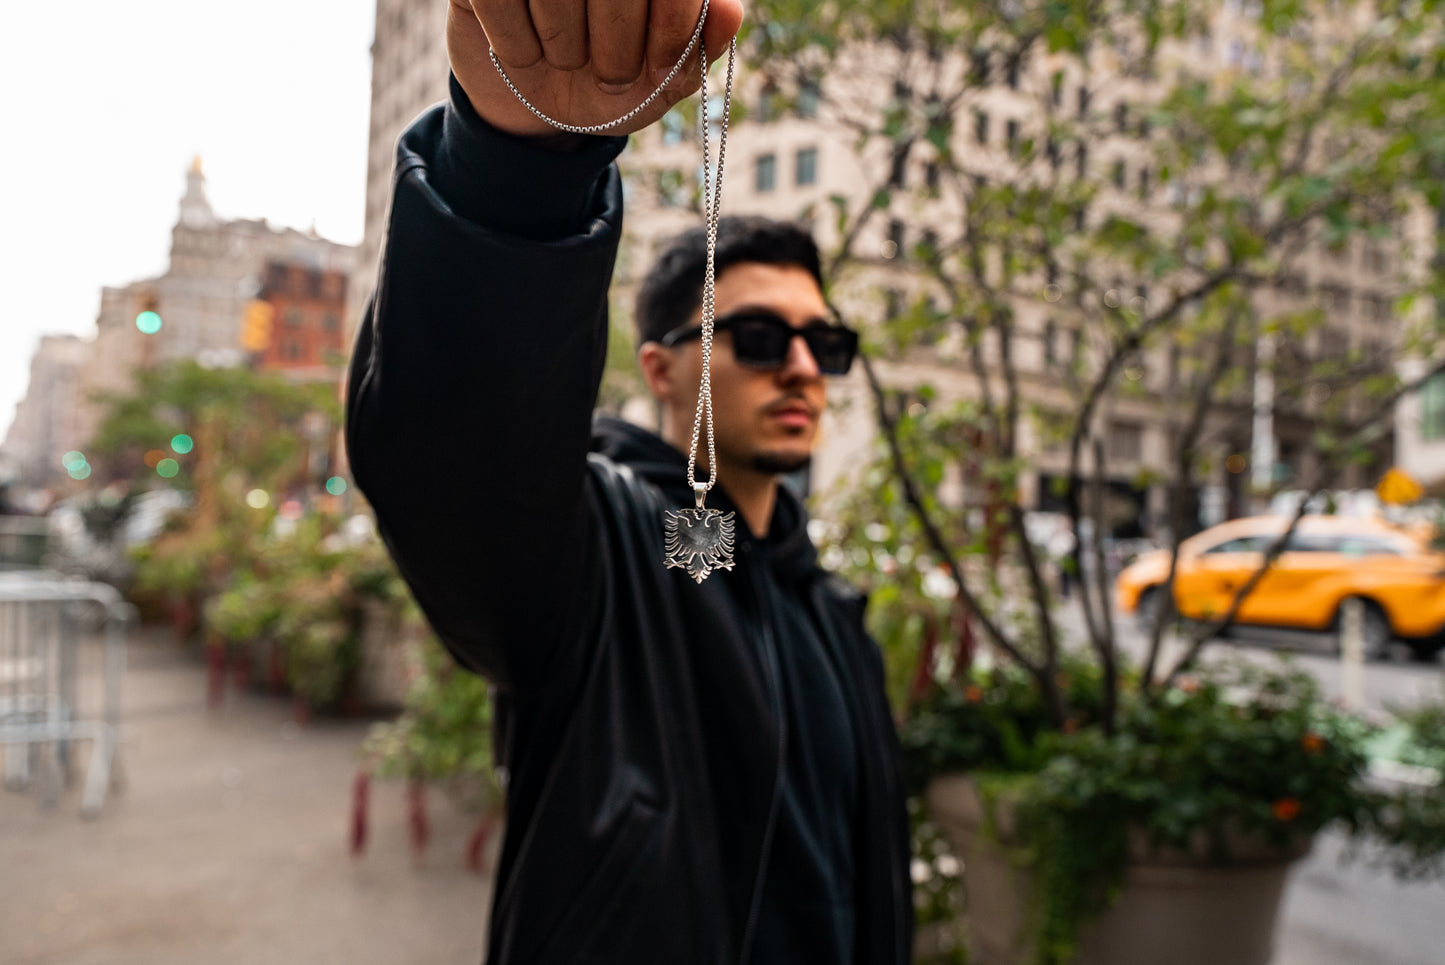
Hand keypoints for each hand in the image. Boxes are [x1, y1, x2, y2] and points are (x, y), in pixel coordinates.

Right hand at [448, 0, 744, 138]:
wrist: (536, 105)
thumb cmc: (611, 79)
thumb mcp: (663, 79)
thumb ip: (700, 46)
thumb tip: (730, 11)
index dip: (672, 24)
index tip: (661, 69)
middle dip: (618, 44)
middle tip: (613, 78)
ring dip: (563, 44)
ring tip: (565, 61)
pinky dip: (514, 43)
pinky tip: (523, 58)